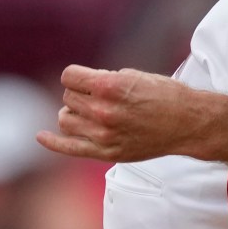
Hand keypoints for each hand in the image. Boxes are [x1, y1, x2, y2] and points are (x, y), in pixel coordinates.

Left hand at [39, 65, 212, 161]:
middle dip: (80, 94)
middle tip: (101, 97)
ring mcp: (104, 134)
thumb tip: (79, 85)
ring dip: (73, 113)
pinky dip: (52, 142)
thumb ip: (102, 80)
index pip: (68, 76)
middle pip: (68, 97)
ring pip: (65, 119)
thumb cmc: (165, 95)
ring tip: (90, 113)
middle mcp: (103, 111)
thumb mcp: (133, 75)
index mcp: (109, 86)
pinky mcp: (108, 153)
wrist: (188, 123)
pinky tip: (40, 136)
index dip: (76, 76)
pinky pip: (69, 148)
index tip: (87, 80)